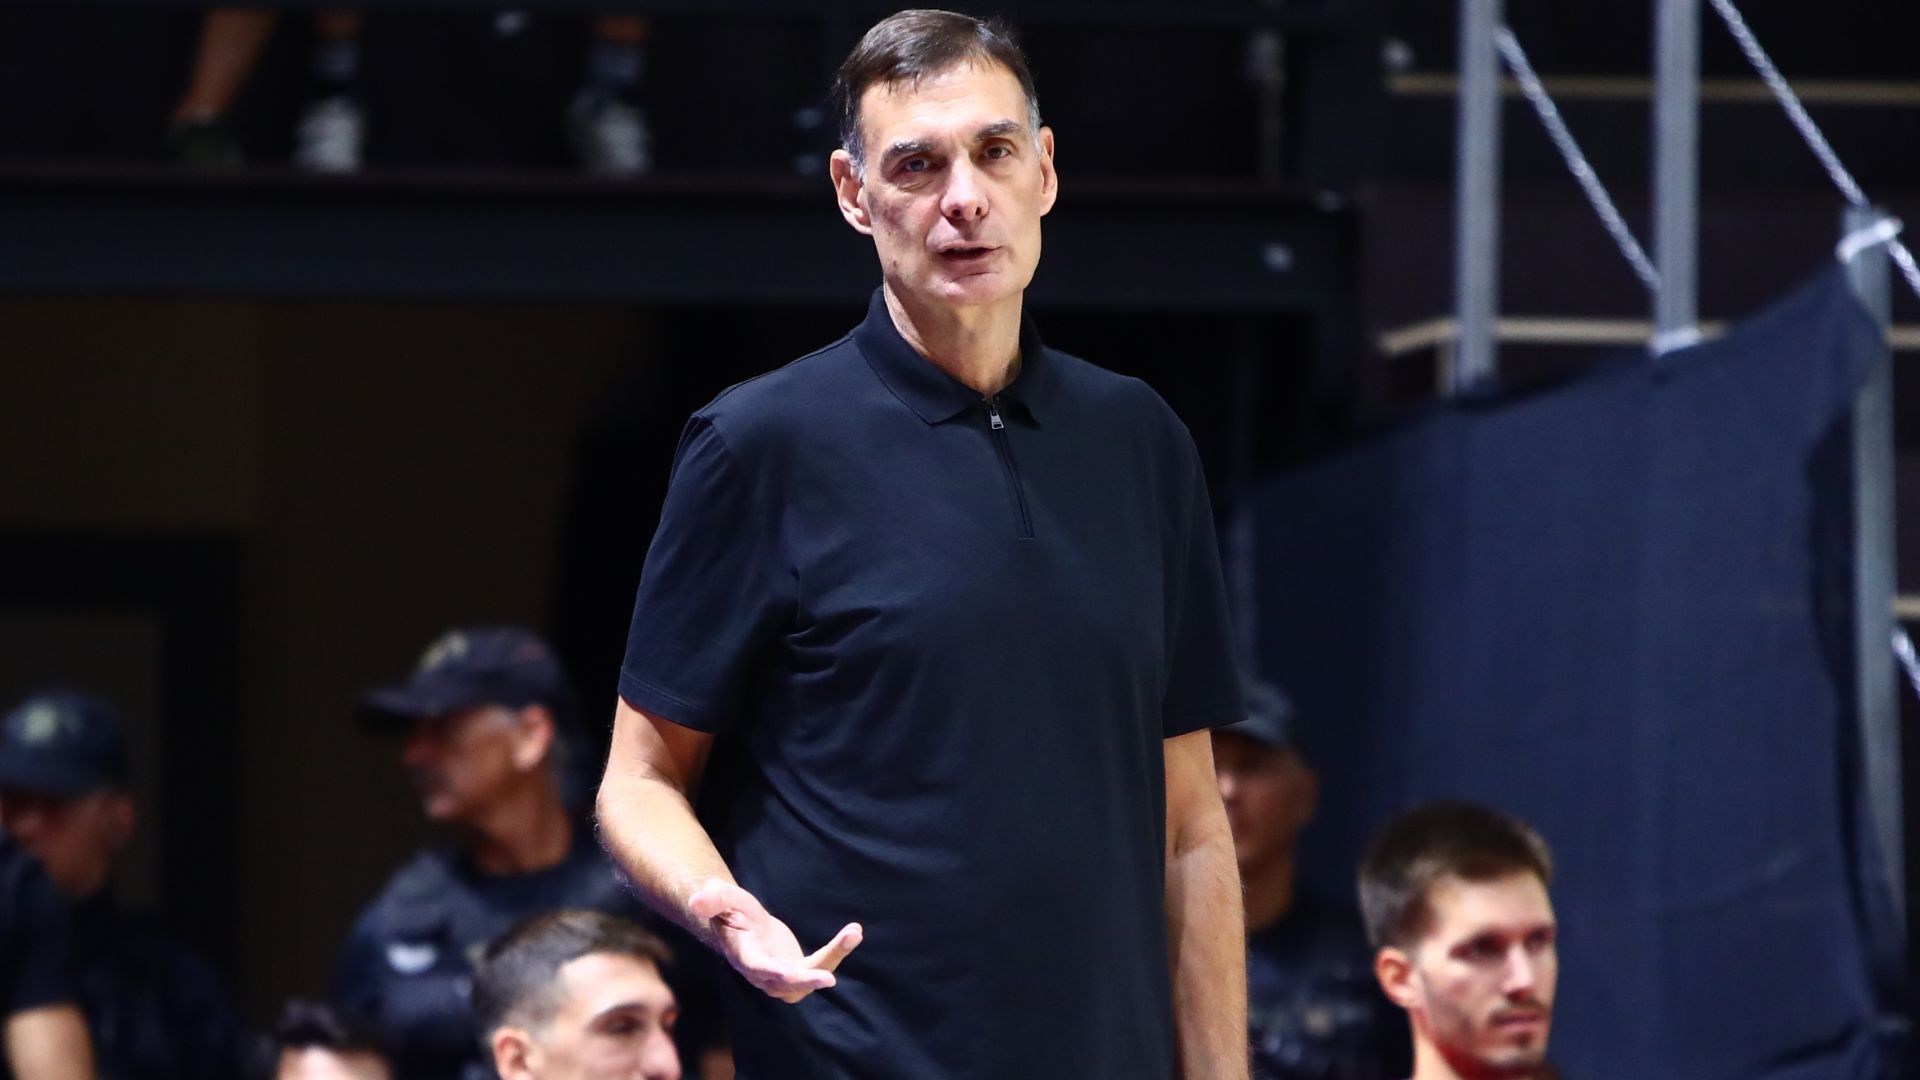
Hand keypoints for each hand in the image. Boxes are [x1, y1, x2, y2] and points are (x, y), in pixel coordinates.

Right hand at [688, 878, 862, 1003]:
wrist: (742, 927)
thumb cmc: (732, 912)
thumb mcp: (726, 900)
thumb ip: (715, 899)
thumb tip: (697, 898)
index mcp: (745, 956)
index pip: (756, 968)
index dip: (771, 972)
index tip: (787, 974)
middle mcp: (764, 973)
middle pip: (786, 983)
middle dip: (807, 979)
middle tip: (828, 978)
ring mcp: (783, 977)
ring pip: (809, 976)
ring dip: (833, 957)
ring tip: (852, 934)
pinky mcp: (799, 971)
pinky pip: (822, 964)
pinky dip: (838, 950)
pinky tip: (854, 931)